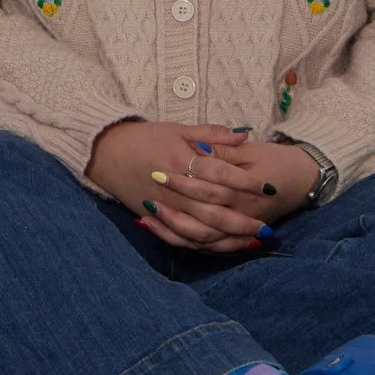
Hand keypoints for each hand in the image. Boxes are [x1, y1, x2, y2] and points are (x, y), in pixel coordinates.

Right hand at [86, 123, 314, 250]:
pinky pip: (183, 239)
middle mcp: (175, 188)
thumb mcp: (178, 128)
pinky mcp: (157, 219)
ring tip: (250, 241)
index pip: (222, 175)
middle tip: (266, 227)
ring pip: (201, 230)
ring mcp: (165, 207)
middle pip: (215, 210)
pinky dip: (204, 245)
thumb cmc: (145, 137)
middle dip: (243, 220)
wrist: (107, 151)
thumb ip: (212, 134)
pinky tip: (221, 246)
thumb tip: (243, 135)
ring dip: (228, 238)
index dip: (247, 183)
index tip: (268, 188)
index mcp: (182, 161)